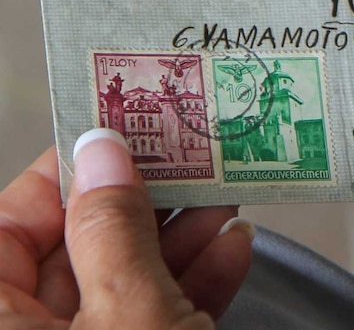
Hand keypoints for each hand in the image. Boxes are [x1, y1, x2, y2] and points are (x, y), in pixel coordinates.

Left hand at [0, 129, 252, 328]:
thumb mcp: (132, 315)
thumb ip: (114, 232)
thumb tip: (103, 154)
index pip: (6, 232)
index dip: (62, 180)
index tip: (114, 142)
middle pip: (74, 256)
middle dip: (140, 208)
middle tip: (182, 164)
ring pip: (121, 290)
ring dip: (180, 242)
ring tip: (221, 199)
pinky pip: (152, 323)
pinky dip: (192, 288)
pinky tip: (230, 250)